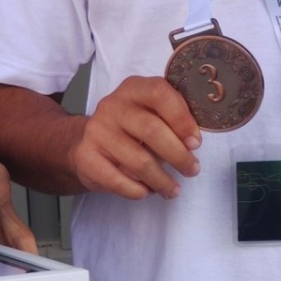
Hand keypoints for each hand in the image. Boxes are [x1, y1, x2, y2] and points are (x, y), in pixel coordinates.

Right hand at [71, 76, 201, 199]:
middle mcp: (112, 106)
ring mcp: (97, 131)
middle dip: (178, 155)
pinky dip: (137, 191)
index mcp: (133, 89)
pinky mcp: (86, 157)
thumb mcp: (149, 112)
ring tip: (173, 189)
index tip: (196, 143)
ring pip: (138, 161)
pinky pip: (118, 180)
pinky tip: (146, 191)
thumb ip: (171, 120)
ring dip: (162, 180)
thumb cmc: (130, 128)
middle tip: (192, 170)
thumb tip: (192, 143)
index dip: (182, 119)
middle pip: (152, 130)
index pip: (159, 93)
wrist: (85, 141)